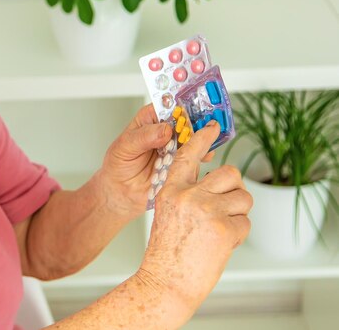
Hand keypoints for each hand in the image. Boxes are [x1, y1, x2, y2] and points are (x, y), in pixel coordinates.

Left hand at [97, 104, 213, 217]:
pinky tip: (203, 156)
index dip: (180, 105)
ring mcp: (177, 148)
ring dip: (203, 138)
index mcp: (151, 120)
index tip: (188, 110)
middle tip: (202, 126)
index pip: (169, 105)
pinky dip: (203, 155)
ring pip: (195, 138)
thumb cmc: (119, 165)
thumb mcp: (124, 147)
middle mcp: (166, 131)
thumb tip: (164, 130)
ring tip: (205, 140)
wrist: (121, 192)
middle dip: (196, 121)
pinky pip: (197, 157)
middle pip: (187, 120)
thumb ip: (143, 137)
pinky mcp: (183, 164)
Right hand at [138, 120, 252, 313]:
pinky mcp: (225, 228)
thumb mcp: (167, 213)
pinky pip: (246, 223)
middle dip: (234, 188)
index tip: (213, 127)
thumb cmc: (166, 253)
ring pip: (243, 197)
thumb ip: (186, 194)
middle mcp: (189, 195)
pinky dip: (238, 235)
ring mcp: (208, 211)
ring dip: (238, 213)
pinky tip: (220, 245)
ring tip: (220, 230)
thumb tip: (217, 182)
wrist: (165, 283)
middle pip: (229, 173)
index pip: (188, 155)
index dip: (202, 138)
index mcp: (171, 190)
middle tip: (227, 203)